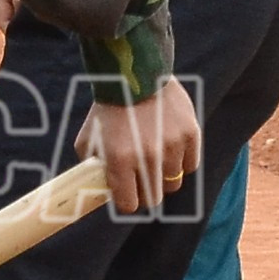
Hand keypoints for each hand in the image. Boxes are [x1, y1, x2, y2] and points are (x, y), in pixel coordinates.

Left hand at [82, 78, 204, 215]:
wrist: (134, 74)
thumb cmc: (108, 109)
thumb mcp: (88, 139)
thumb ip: (93, 168)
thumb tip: (98, 190)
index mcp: (119, 160)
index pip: (128, 205)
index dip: (127, 201)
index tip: (126, 195)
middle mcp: (148, 157)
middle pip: (154, 198)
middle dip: (146, 192)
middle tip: (142, 180)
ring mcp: (172, 146)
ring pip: (174, 182)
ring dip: (164, 175)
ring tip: (155, 156)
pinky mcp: (190, 135)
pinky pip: (190, 165)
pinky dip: (181, 161)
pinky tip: (170, 147)